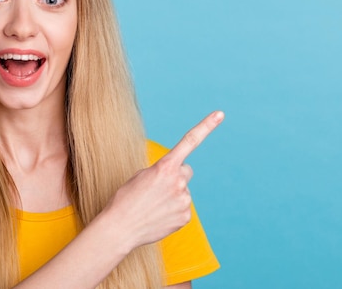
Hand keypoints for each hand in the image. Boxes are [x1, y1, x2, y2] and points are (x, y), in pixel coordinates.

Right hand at [102, 110, 223, 251]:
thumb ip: (162, 171)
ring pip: (183, 191)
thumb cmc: (126, 199)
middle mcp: (178, 181)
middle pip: (186, 171)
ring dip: (172, 195)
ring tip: (153, 205)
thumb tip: (176, 181)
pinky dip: (172, 210)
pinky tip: (158, 215)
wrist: (121, 227)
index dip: (206, 126)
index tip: (220, 114)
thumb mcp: (140, 176)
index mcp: (165, 166)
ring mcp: (184, 200)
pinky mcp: (185, 217)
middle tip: (157, 188)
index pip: (189, 141)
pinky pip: (182, 208)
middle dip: (176, 176)